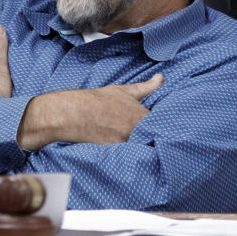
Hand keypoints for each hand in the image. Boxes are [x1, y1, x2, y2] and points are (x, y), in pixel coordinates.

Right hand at [16, 74, 163, 149]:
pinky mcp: (114, 154)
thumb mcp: (123, 91)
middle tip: (148, 137)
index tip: (160, 127)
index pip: (164, 126)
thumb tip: (161, 78)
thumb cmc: (98, 100)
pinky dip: (129, 156)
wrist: (73, 112)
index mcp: (141, 116)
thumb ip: (146, 87)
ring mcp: (125, 144)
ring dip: (141, 147)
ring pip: (142, 149)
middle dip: (153, 138)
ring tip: (134, 144)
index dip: (162, 127)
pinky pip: (128, 157)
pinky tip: (125, 152)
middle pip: (154, 139)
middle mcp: (136, 131)